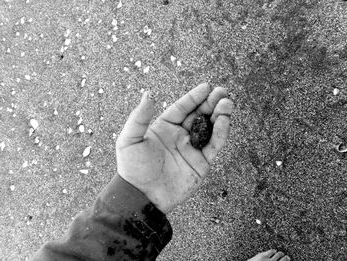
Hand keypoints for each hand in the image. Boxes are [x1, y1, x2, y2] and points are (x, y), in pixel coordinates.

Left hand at [116, 82, 233, 213]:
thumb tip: (148, 94)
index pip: (182, 108)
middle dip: (211, 102)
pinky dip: (221, 133)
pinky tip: (224, 121)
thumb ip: (139, 117)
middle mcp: (180, 136)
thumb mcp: (129, 139)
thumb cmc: (132, 168)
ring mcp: (192, 149)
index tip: (206, 86)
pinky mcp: (201, 163)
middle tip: (222, 92)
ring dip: (220, 114)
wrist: (141, 196)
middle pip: (199, 114)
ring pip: (210, 128)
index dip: (194, 96)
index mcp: (164, 127)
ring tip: (227, 103)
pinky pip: (214, 145)